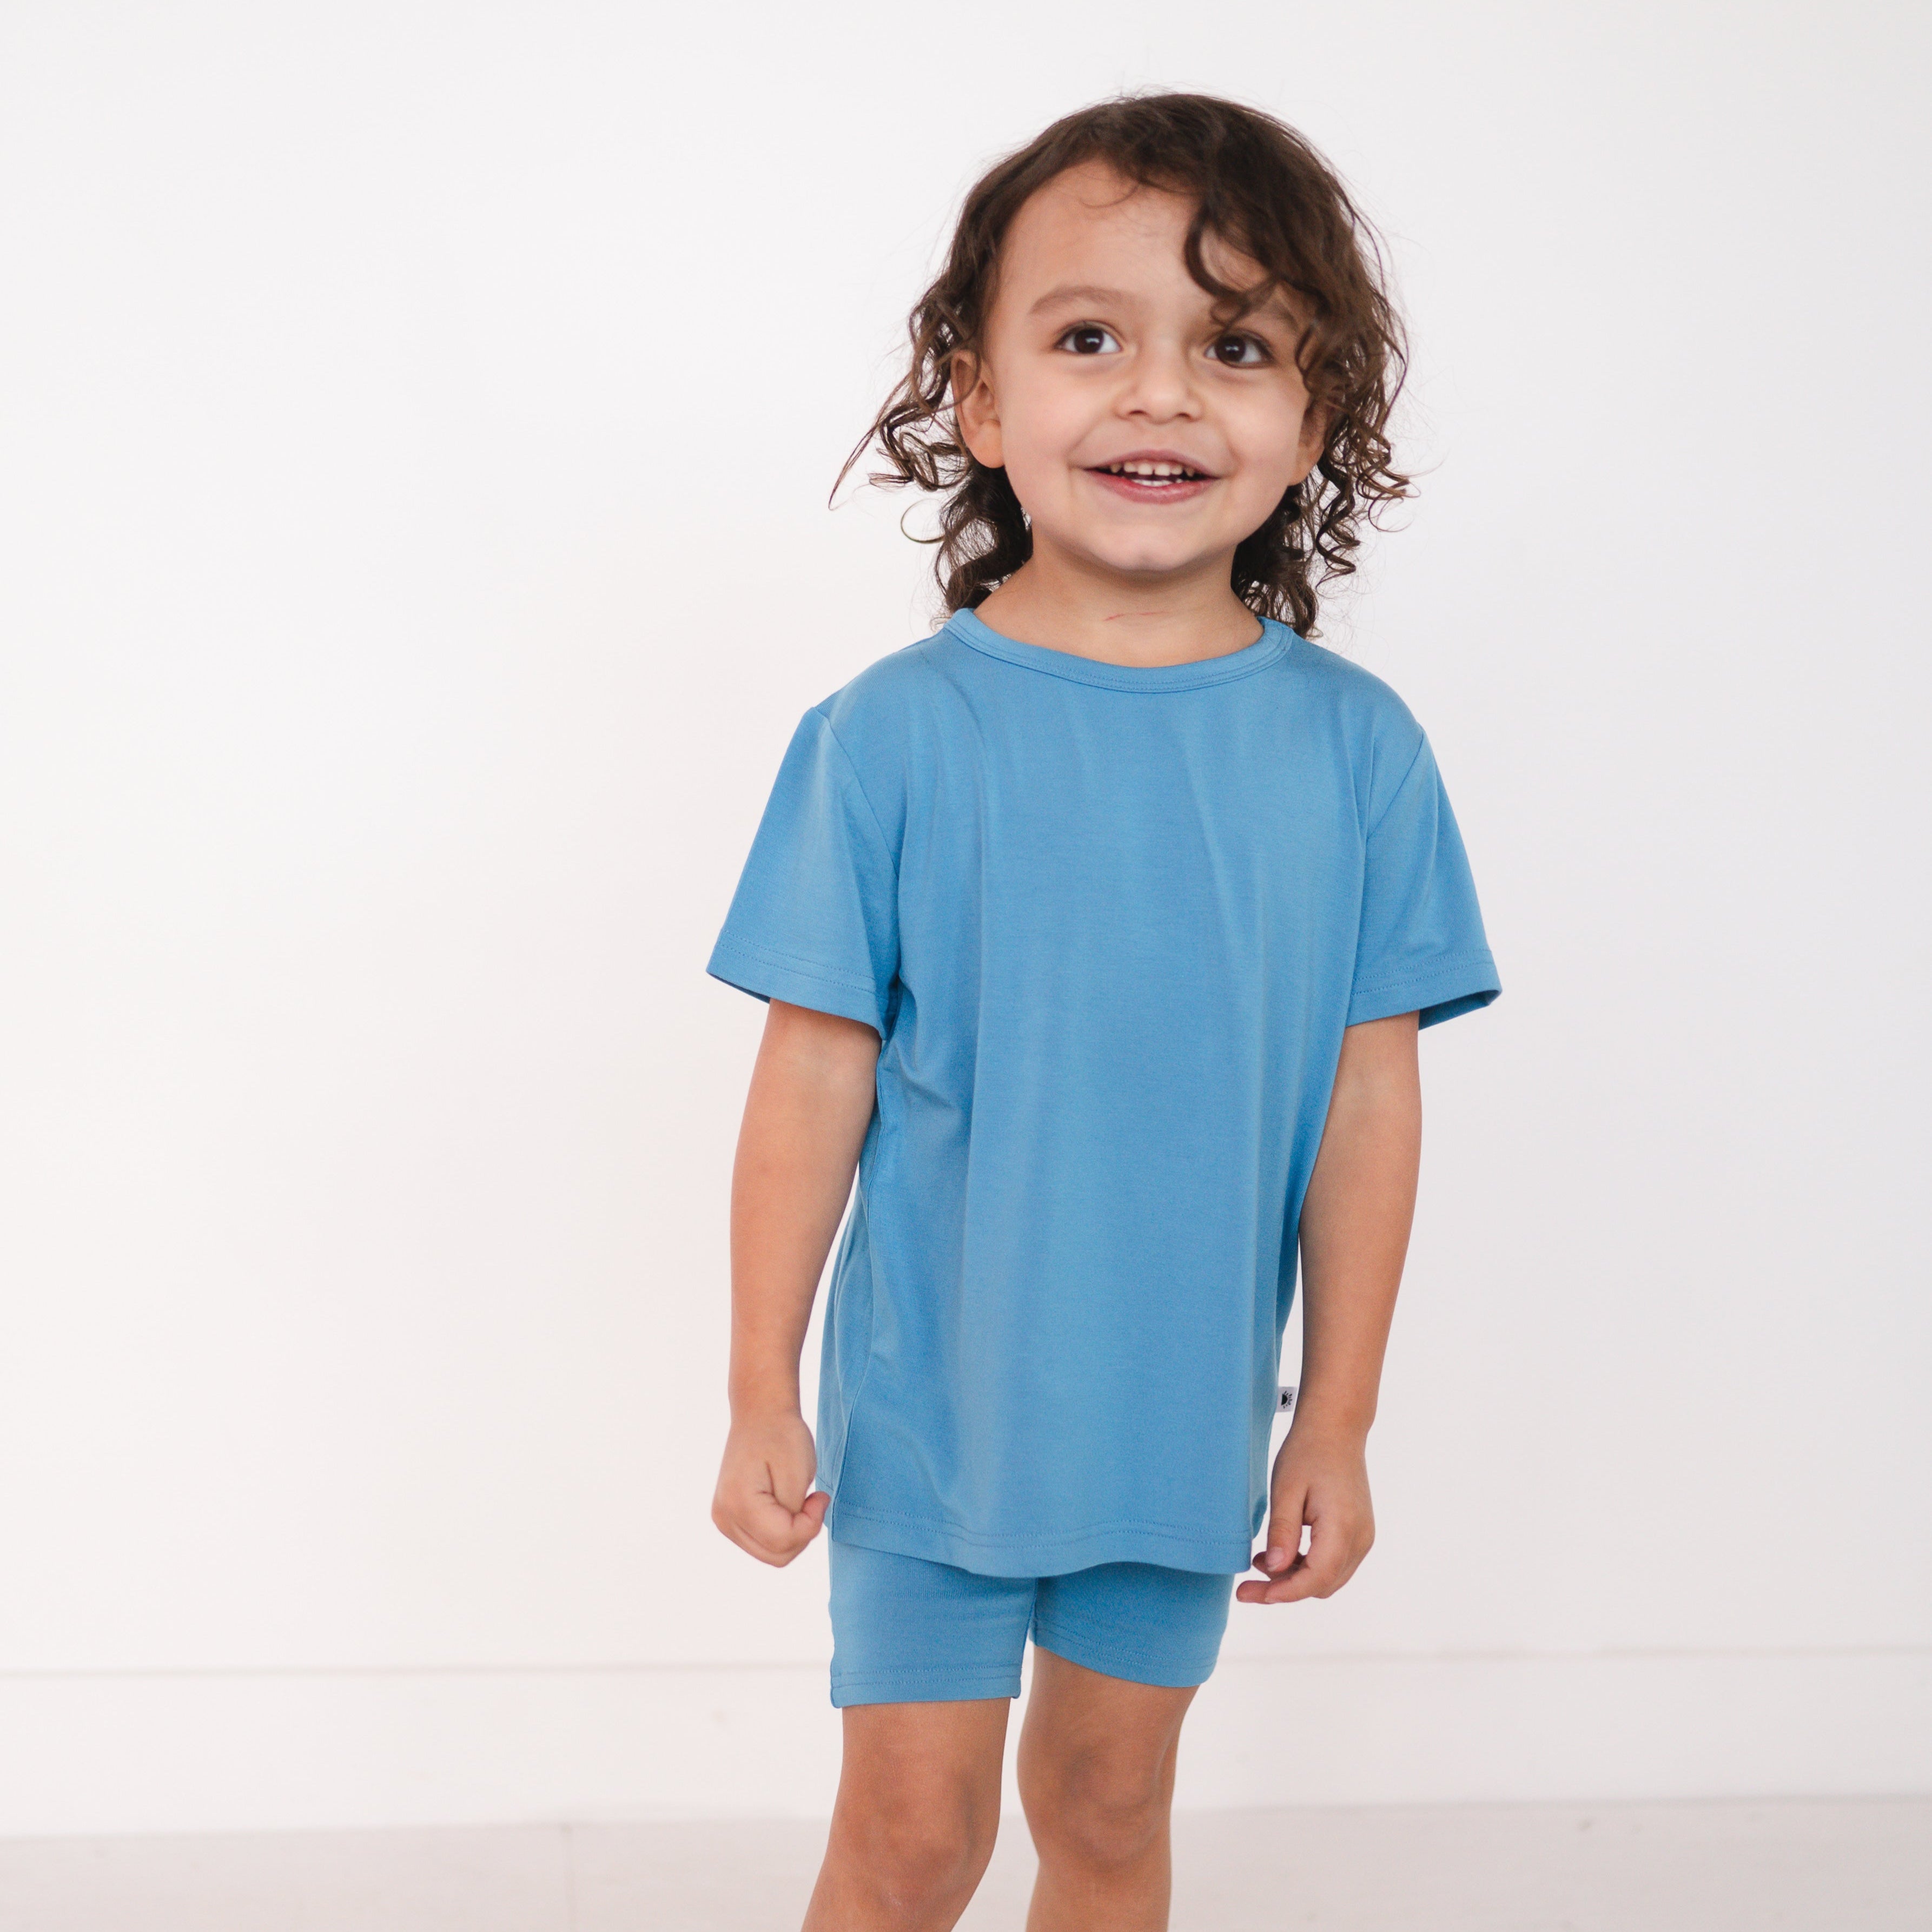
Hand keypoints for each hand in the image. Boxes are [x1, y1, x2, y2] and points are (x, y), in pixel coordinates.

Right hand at [711, 1408, 829, 1565]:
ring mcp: (724, 1520)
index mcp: (738, 1503)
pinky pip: (762, 1543)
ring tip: (798, 1500)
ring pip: (770, 1554)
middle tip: (812, 1500)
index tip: (820, 1496)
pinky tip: (785, 1505)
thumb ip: (795, 1514)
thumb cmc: (782, 1437)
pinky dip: (781, 1531)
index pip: (783, 1541)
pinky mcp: (729, 1519)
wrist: (760, 1414)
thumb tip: (792, 1538)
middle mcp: (724, 1517)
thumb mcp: (797, 1474)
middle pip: (777, 1555)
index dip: (811, 1524)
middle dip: (802, 1533)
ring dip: (792, 1534)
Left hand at [1236, 1426, 1373, 1603]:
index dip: (1283, 1593)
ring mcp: (1362, 1537)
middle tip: (1248, 1583)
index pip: (1315, 1579)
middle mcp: (1360, 1538)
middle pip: (1322, 1585)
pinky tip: (1281, 1552)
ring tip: (1260, 1561)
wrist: (1335, 1430)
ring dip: (1295, 1578)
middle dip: (1284, 1589)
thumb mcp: (1286, 1490)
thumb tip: (1274, 1571)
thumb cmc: (1308, 1453)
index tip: (1252, 1594)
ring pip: (1328, 1578)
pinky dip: (1307, 1566)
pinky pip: (1333, 1563)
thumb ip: (1282, 1532)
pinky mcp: (1357, 1533)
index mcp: (1343, 1527)